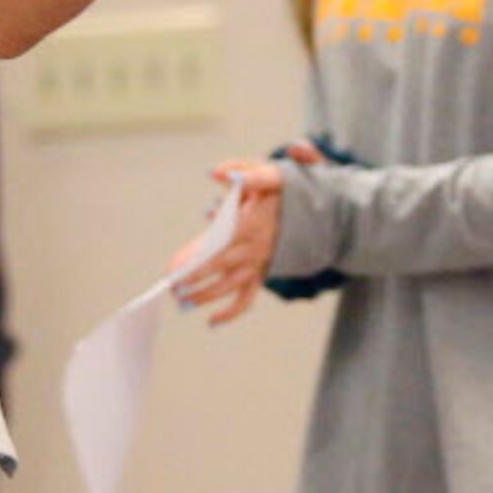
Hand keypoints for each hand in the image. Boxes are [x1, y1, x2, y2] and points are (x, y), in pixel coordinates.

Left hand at [170, 158, 291, 325]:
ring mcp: (259, 263)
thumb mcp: (270, 173)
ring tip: (182, 302)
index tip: (175, 266)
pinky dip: (231, 312)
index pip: (218, 242)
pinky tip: (213, 321)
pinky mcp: (263, 273)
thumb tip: (216, 173)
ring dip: (206, 296)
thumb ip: (243, 171)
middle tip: (171, 286)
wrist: (321, 212)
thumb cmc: (288, 191)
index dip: (195, 256)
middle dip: (194, 278)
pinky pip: (247, 298)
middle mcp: (255, 248)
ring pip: (230, 286)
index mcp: (252, 223)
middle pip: (220, 266)